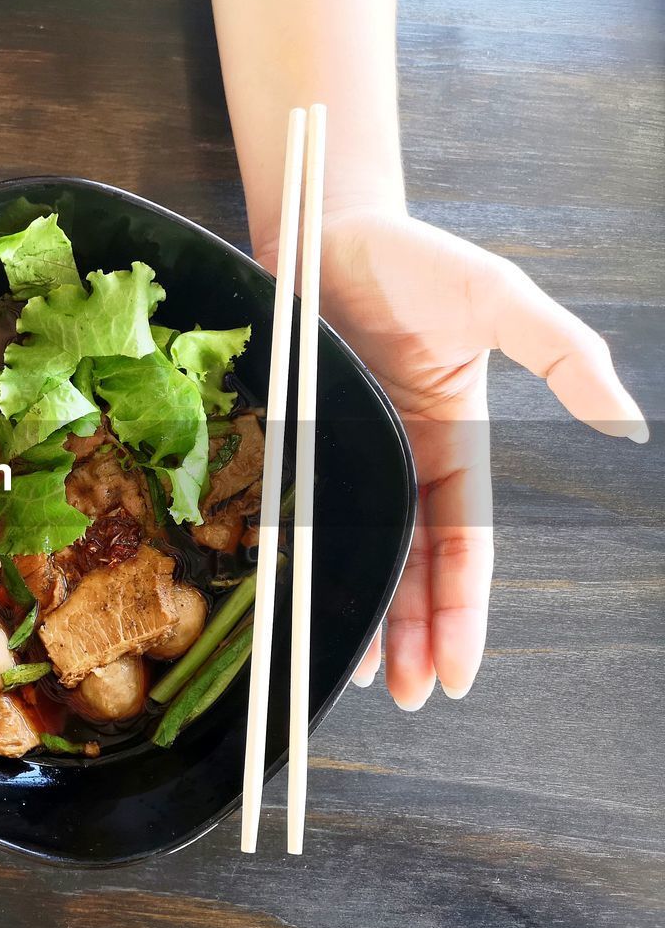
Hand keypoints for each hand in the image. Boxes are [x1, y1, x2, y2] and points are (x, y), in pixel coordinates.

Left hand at [260, 206, 646, 708]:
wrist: (327, 228)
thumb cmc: (416, 259)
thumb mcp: (499, 300)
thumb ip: (562, 354)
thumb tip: (625, 421)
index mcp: (454, 443)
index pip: (463, 547)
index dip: (463, 611)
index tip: (459, 674)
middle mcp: (402, 461)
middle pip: (415, 567)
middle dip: (418, 635)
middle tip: (408, 699)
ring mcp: (350, 455)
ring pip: (363, 554)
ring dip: (370, 617)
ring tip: (364, 679)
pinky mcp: (300, 442)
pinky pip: (304, 515)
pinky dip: (309, 563)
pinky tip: (303, 603)